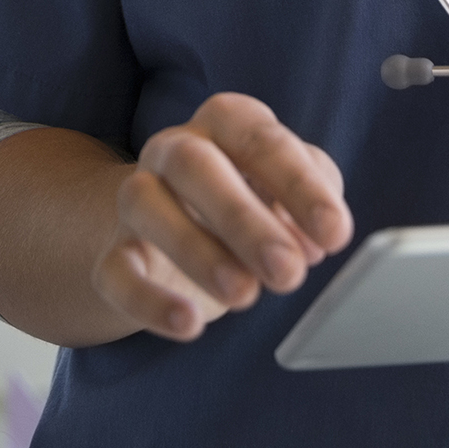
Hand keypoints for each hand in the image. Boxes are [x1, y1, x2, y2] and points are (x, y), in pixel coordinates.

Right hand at [92, 93, 352, 342]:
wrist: (170, 234)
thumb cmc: (250, 204)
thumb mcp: (288, 192)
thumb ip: (312, 203)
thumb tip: (314, 242)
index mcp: (224, 123)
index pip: (259, 139)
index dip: (299, 185)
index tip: (335, 233)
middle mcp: (172, 150)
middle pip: (194, 164)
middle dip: (243, 218)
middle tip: (288, 271)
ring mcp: (136, 198)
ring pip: (146, 206)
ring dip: (196, 251)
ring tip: (244, 296)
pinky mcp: (113, 254)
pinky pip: (116, 272)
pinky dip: (149, 301)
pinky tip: (188, 324)